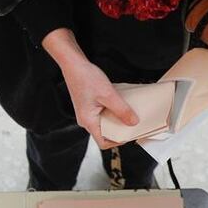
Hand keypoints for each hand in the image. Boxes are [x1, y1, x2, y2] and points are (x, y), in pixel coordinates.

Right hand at [42, 29, 137, 148]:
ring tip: (127, 111)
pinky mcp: (88, 106)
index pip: (103, 143)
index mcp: (88, 121)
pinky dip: (111, 111)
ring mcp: (86, 113)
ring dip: (116, 119)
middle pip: (105, 133)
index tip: (130, 133)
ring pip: (104, 123)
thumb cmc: (86, 78)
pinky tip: (119, 102)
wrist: (73, 64)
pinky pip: (102, 114)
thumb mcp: (108, 95)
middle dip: (119, 129)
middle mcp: (85, 120)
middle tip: (132, 122)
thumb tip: (133, 123)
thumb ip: (122, 110)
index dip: (118, 141)